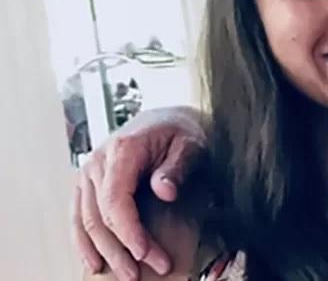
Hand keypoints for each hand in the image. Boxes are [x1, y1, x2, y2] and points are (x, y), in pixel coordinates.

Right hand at [72, 106, 206, 279]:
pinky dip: (85, 241)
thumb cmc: (183, 131)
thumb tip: (165, 191)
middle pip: (99, 216)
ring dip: (103, 252)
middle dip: (120, 250)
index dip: (128, 231)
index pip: (115, 200)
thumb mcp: (191, 143)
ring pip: (86, 221)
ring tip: (124, 274)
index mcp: (123, 149)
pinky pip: (80, 216)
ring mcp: (89, 172)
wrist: (170, 119)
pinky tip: (95, 262)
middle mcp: (98, 161)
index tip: (146, 254)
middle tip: (140, 275)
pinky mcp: (89, 182)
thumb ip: (178, 166)